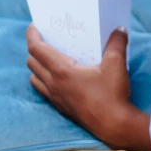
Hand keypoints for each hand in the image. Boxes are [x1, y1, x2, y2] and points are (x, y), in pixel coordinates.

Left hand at [26, 24, 150, 150]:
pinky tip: (59, 78)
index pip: (36, 49)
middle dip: (35, 48)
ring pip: (34, 77)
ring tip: (50, 58)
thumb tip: (119, 29)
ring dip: (37, 66)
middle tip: (46, 39)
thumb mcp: (116, 64)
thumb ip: (116, 43)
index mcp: (62, 71)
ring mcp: (56, 97)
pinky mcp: (61, 107)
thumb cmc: (112, 94)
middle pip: (31, 61)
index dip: (32, 35)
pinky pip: (43, 90)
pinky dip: (44, 80)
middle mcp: (54, 84)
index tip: (35, 25)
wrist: (114, 124)